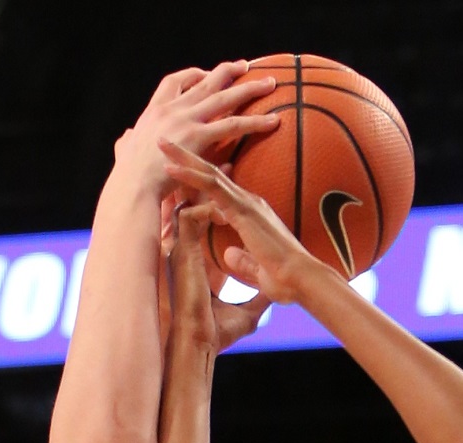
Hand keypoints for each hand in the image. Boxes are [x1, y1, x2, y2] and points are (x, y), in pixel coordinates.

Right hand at [116, 61, 280, 188]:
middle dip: (227, 71)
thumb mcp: (125, 152)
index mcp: (153, 111)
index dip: (191, 75)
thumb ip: (128, 143)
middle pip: (204, 83)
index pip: (173, 82)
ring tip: (271, 83)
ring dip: (249, 88)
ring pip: (224, 98)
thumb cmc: (127, 178)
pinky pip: (233, 124)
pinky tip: (273, 121)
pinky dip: (255, 121)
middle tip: (245, 66)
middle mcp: (171, 109)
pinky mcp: (198, 136)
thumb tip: (126, 137)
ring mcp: (185, 120)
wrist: (132, 187)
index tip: (204, 74)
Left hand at [158, 139, 336, 306]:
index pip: (219, 191)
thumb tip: (229, 256)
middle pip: (211, 173)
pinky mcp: (242, 210)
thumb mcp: (255, 268)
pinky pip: (211, 187)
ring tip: (161, 142)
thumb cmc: (285, 279)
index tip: (176, 168)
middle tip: (164, 141)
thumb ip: (242, 260)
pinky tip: (169, 166)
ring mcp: (246, 203)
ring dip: (183, 156)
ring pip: (208, 173)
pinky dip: (189, 175)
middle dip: (187, 156)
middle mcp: (248, 203)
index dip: (197, 178)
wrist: (302, 280)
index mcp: (250, 214)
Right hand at [164, 203, 269, 358]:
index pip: (198, 226)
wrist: (200, 344)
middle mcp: (183, 254)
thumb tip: (271, 299)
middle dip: (206, 193)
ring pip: (185, 208)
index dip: (214, 208)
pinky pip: (187, 217)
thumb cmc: (215, 334)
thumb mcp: (245, 314)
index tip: (233, 204)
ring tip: (228, 192)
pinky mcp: (181, 253)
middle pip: (189, 210)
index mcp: (193, 263)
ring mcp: (179, 252)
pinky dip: (206, 210)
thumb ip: (255, 302)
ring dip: (205, 196)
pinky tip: (225, 214)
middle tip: (230, 179)